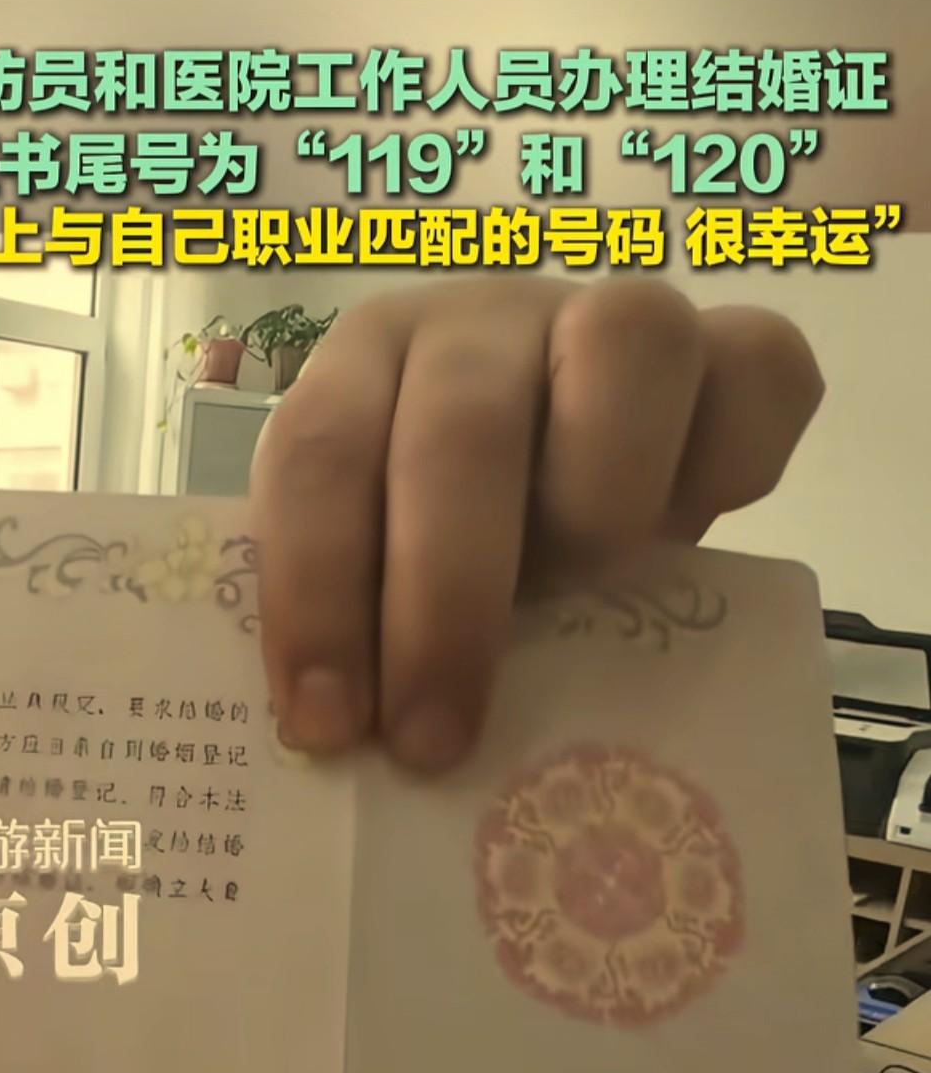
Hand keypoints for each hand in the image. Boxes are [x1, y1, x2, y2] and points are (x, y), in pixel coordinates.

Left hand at [250, 274, 823, 772]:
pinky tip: (682, 548)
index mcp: (369, 365)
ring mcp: (614, 321)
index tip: (324, 725)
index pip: (321, 452)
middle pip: (463, 428)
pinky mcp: (732, 351)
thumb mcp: (381, 577)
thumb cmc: (452, 546)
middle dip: (445, 600)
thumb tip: (347, 752)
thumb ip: (359, 625)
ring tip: (587, 597)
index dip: (315, 591)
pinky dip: (729, 467)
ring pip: (622, 349)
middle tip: (435, 737)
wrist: (570, 471)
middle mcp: (487, 325)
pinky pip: (756, 372)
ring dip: (599, 503)